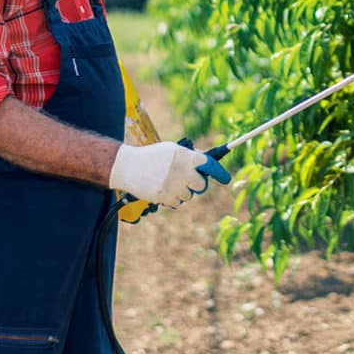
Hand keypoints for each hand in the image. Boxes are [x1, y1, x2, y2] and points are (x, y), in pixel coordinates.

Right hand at [108, 142, 230, 208]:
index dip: (219, 172)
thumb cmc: (152, 157)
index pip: (207, 164)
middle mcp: (180, 170)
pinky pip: (177, 203)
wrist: (127, 166)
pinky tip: (162, 189)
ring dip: (182, 191)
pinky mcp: (164, 196)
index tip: (226, 179)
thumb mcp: (171, 150)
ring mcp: (172, 185)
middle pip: (201, 185)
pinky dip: (172, 199)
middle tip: (189, 180)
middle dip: (198, 184)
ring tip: (167, 181)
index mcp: (183, 155)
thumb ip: (189, 157)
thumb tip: (208, 165)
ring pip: (189, 196)